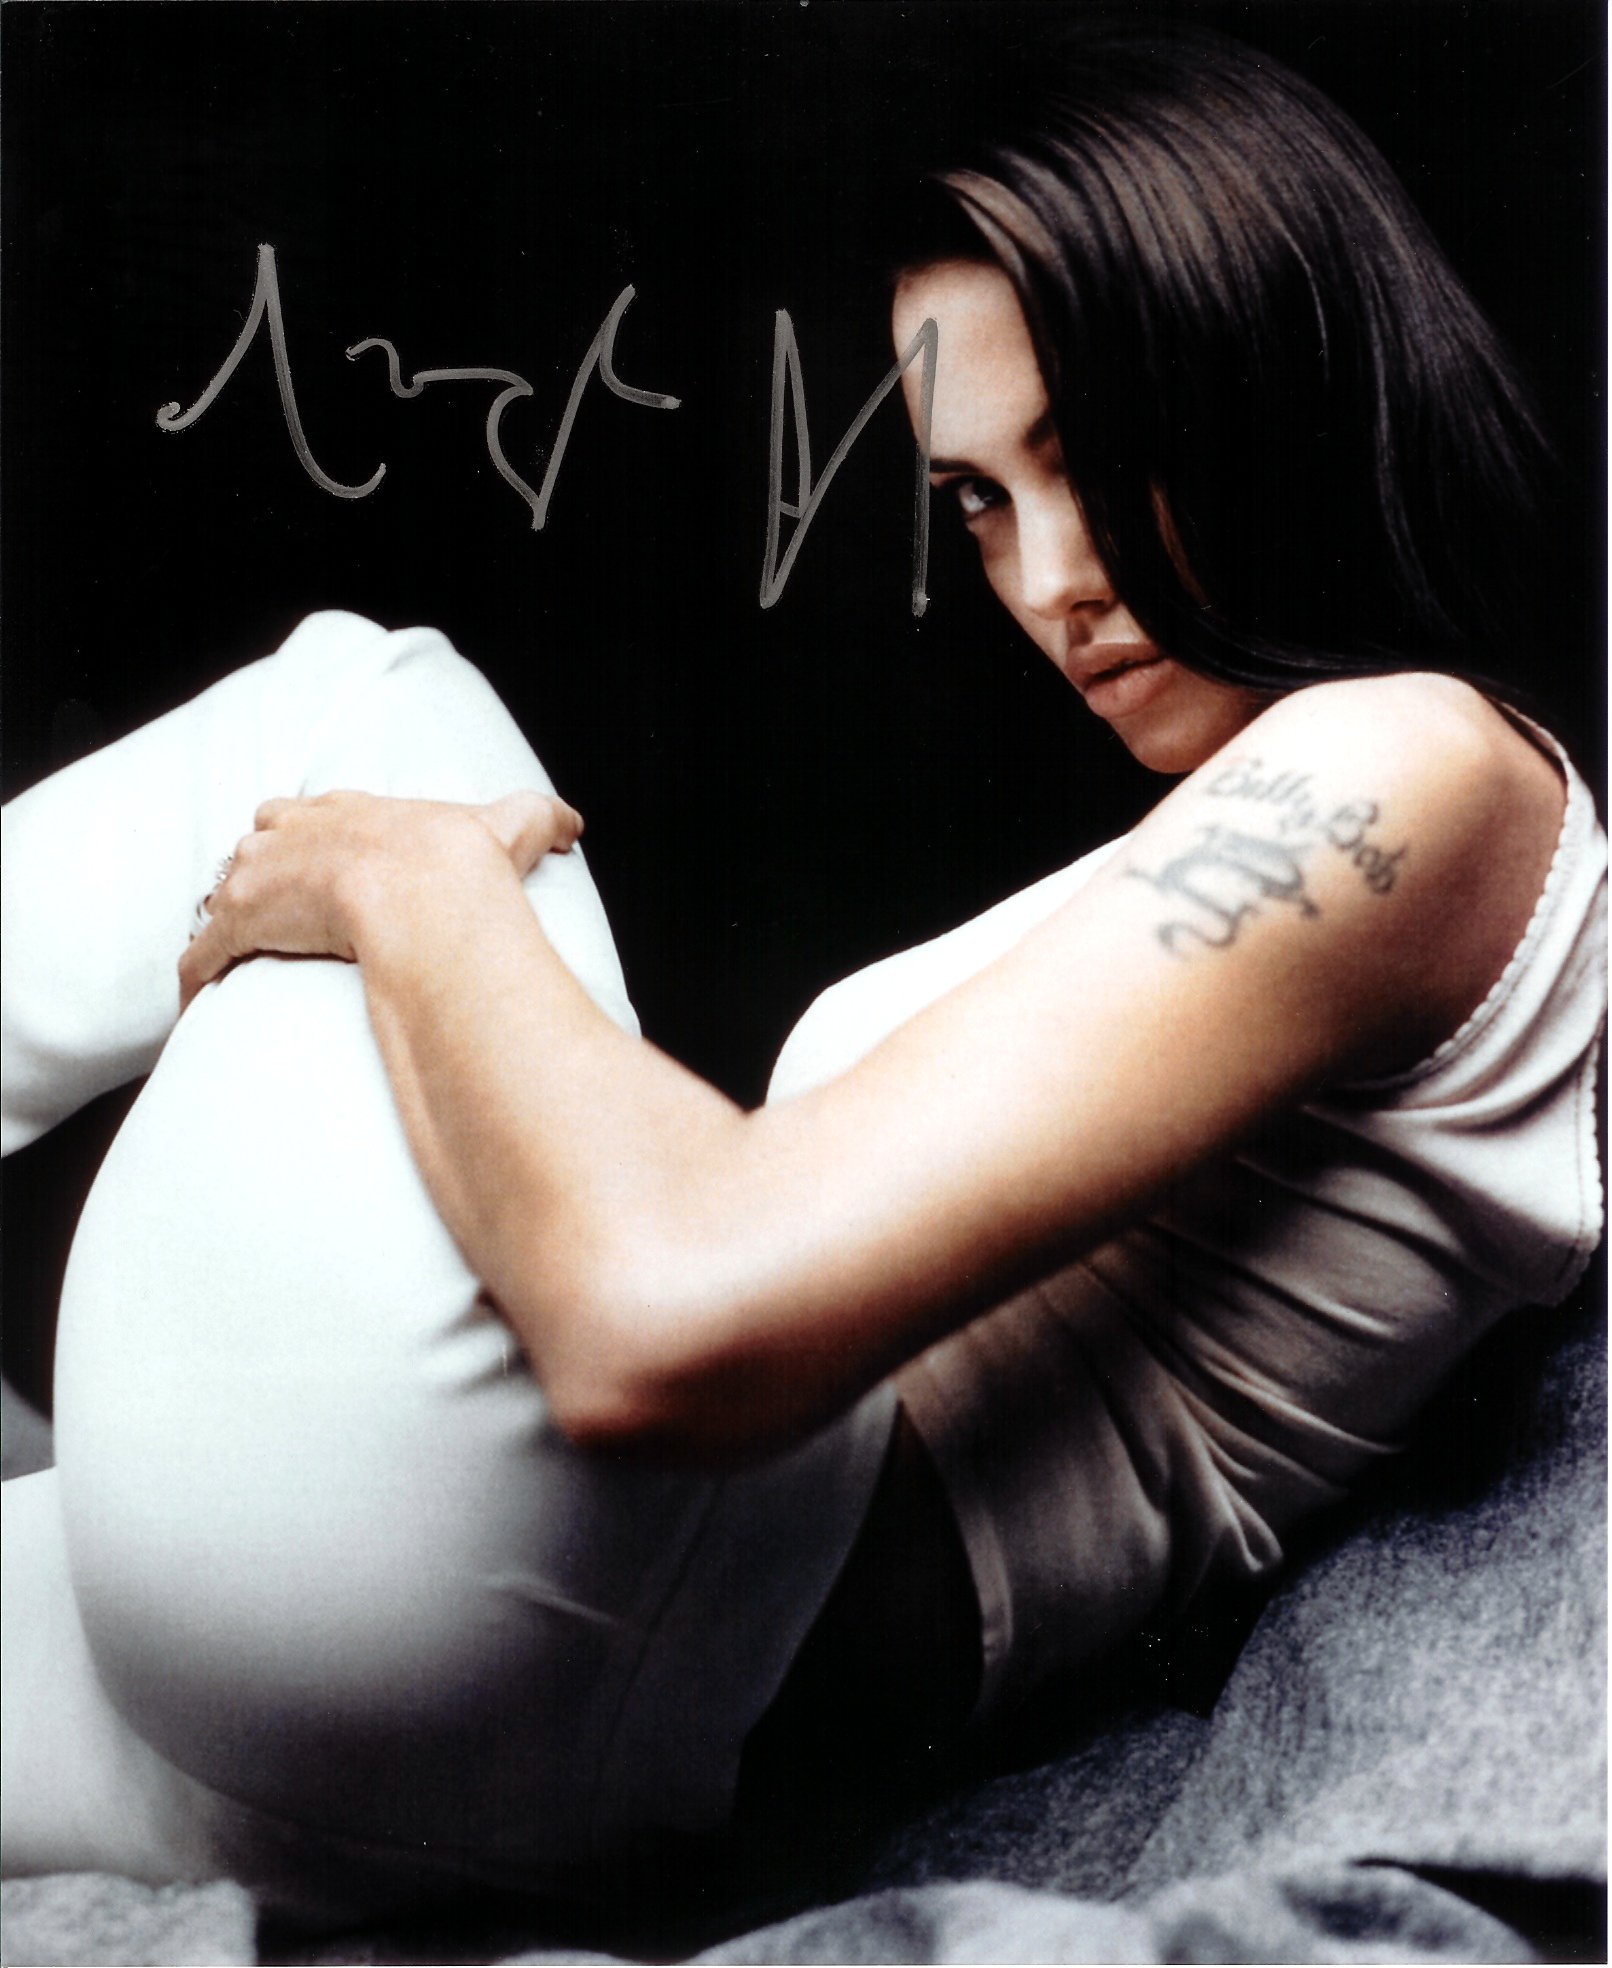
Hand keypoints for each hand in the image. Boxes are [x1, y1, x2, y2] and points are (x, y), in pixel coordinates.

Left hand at [178, 788, 582, 1011]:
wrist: (424, 895)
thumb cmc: (461, 863)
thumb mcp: (510, 827)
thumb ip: (539, 820)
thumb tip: (573, 824)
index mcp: (352, 813)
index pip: (314, 811)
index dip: (312, 833)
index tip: (314, 855)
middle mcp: (297, 836)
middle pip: (258, 840)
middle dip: (260, 867)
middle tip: (273, 903)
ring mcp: (260, 877)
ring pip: (223, 894)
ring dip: (226, 922)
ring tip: (231, 957)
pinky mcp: (238, 924)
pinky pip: (203, 954)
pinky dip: (198, 976)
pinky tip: (197, 999)